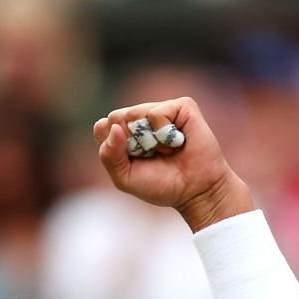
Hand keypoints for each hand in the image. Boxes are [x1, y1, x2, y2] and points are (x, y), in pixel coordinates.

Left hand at [91, 96, 253, 231]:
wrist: (195, 191)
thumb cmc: (161, 185)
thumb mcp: (125, 178)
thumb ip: (109, 156)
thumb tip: (113, 127)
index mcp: (125, 133)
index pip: (102, 127)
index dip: (113, 147)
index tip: (132, 162)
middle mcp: (141, 118)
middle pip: (116, 118)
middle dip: (129, 143)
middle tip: (150, 157)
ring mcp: (161, 110)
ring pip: (134, 113)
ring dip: (148, 140)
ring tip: (165, 151)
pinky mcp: (181, 107)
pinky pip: (156, 112)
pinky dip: (163, 132)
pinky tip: (177, 143)